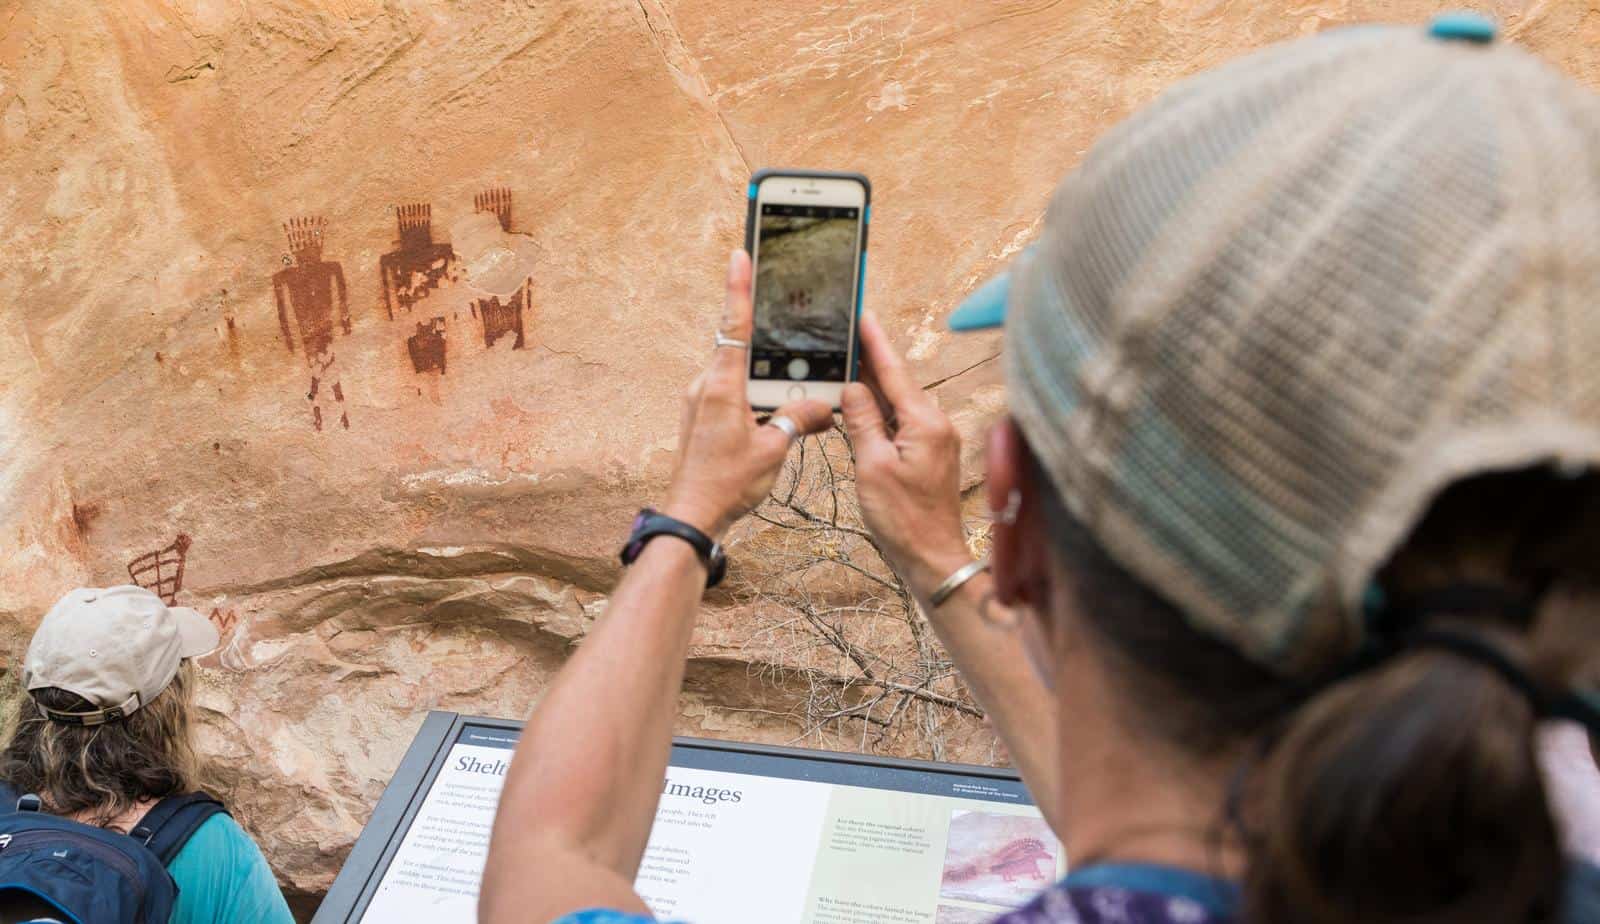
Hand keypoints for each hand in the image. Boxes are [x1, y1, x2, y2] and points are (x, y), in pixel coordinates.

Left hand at [664, 250, 832, 539]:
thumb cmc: (727, 484)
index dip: (739, 288)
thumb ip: (799, 420)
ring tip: (782, 405)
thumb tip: (823, 407)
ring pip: (738, 377)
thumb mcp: (774, 450)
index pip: (734, 325)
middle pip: (742, 351)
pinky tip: (769, 420)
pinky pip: (731, 396)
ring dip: (762, 383)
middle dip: (768, 348)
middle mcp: (705, 387)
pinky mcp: (701, 417)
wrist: (692, 514)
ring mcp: (700, 402)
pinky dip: (752, 399)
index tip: (740, 255)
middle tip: (788, 339)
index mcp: (722, 386)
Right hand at [840, 312, 969, 597]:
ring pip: (900, 404)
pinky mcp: (932, 454)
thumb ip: (862, 421)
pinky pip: (903, 423)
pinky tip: (864, 409)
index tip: (862, 316)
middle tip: (846, 338)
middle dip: (872, 362)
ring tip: (849, 367)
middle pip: (898, 384)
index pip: (894, 372)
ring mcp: (937, 439)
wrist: (932, 556)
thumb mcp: (872, 466)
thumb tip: (853, 388)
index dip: (875, 343)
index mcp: (925, 422)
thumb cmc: (903, 518)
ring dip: (875, 389)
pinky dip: (882, 413)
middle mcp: (937, 424)